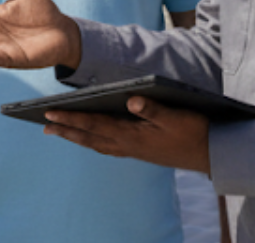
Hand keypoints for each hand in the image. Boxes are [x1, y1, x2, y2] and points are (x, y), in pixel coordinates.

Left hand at [41, 97, 210, 173]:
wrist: (210, 154)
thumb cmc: (194, 132)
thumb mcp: (176, 117)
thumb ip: (153, 109)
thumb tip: (130, 100)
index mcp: (132, 136)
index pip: (95, 125)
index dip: (72, 118)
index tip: (50, 114)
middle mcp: (128, 146)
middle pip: (90, 137)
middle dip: (66, 130)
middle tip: (44, 124)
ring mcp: (133, 150)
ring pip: (97, 143)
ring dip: (77, 137)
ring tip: (59, 130)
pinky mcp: (139, 151)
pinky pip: (108, 147)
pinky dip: (93, 141)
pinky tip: (91, 138)